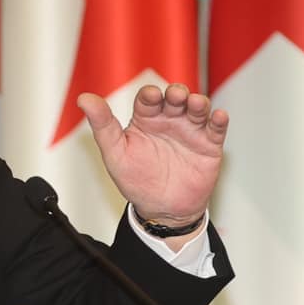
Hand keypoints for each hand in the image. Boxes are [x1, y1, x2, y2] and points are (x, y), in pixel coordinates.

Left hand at [76, 84, 228, 232]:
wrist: (162, 211)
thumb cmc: (136, 181)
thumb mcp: (115, 153)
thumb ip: (102, 125)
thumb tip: (84, 99)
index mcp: (146, 119)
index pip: (148, 99)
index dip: (150, 95)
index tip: (151, 96)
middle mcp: (169, 120)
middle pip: (176, 98)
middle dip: (177, 93)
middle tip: (175, 96)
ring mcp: (190, 131)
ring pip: (197, 108)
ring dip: (198, 102)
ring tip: (195, 104)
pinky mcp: (209, 146)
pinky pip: (217, 129)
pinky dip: (219, 120)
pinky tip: (217, 117)